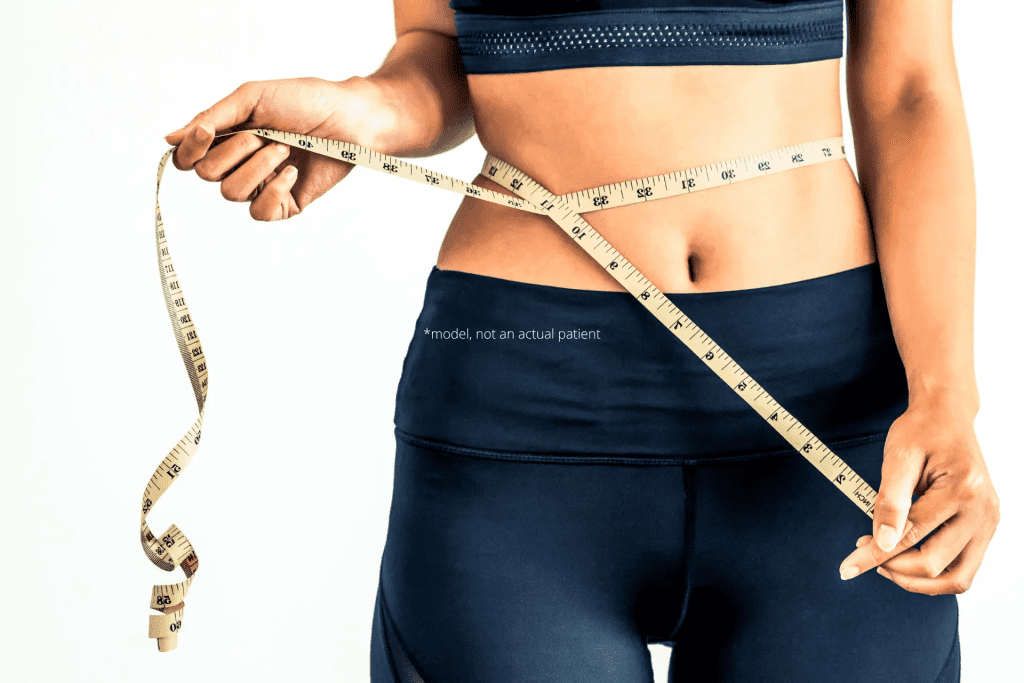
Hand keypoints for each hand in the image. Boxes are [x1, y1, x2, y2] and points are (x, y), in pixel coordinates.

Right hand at [163, 76, 401, 220]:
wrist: (351, 118)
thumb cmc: (307, 101)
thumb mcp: (252, 98)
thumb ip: (212, 118)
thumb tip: (169, 139)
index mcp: (227, 137)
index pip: (187, 158)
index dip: (188, 150)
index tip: (207, 133)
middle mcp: (240, 163)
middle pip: (206, 174)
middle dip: (234, 150)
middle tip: (267, 134)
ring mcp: (262, 185)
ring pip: (231, 193)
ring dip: (257, 167)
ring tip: (286, 149)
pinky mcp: (284, 204)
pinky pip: (259, 212)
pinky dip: (273, 190)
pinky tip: (292, 173)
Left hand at [838, 398, 998, 593]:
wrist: (947, 416)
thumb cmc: (922, 430)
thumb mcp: (898, 458)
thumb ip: (890, 501)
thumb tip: (882, 543)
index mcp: (962, 490)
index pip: (911, 536)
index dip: (874, 555)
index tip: (847, 568)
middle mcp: (983, 511)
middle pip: (935, 564)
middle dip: (894, 568)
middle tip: (865, 552)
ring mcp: (989, 522)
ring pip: (957, 578)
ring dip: (918, 581)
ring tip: (886, 563)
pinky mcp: (986, 527)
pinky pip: (965, 567)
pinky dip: (935, 573)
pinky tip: (908, 558)